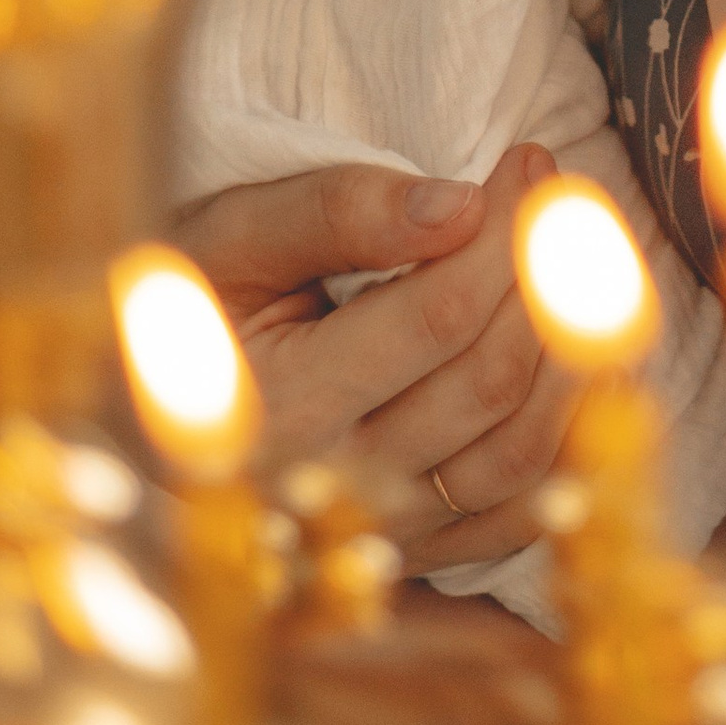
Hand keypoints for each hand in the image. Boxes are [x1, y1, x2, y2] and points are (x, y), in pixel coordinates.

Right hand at [171, 144, 568, 573]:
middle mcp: (327, 491)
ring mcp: (371, 542)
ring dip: (578, 355)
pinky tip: (597, 375)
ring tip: (590, 269)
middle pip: (489, 379)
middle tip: (568, 196)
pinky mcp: (406, 566)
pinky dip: (574, 450)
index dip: (506, 227)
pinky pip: (516, 520)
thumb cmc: (180, 310)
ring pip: (519, 453)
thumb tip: (460, 204)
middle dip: (549, 273)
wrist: (128, 426)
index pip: (440, 312)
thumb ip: (336, 211)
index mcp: (274, 405)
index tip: (528, 158)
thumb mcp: (229, 238)